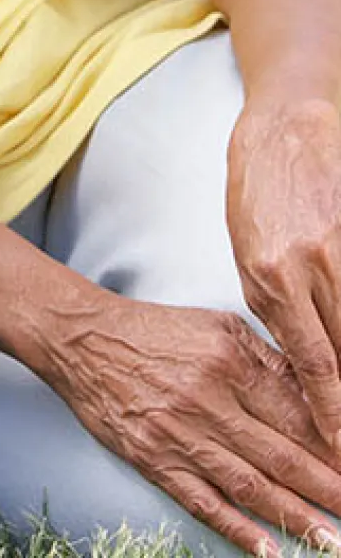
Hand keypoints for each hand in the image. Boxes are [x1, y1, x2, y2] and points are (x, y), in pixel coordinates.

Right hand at [44, 288, 340, 555]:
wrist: (81, 337)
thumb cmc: (153, 331)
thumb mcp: (216, 326)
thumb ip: (268, 361)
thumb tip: (320, 399)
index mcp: (230, 361)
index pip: (300, 416)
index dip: (336, 448)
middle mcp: (208, 399)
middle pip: (284, 457)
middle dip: (330, 489)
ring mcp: (180, 433)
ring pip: (251, 486)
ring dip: (298, 518)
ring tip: (333, 541)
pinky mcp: (154, 458)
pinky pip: (202, 500)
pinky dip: (237, 528)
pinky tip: (267, 549)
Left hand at [230, 99, 340, 452]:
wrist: (284, 130)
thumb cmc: (258, 195)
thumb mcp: (248, 255)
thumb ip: (277, 309)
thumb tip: (306, 369)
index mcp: (268, 277)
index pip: (311, 364)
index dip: (331, 413)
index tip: (340, 448)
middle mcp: (308, 270)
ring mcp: (339, 254)